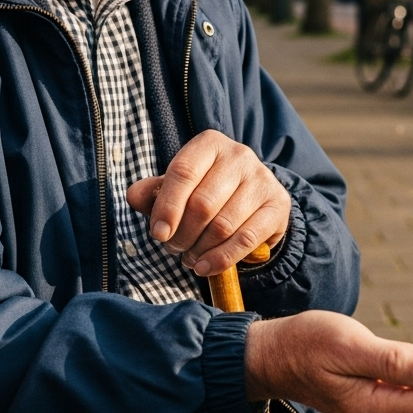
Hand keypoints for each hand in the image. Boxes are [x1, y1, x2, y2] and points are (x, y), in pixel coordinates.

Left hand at [126, 130, 290, 275]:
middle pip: (202, 203)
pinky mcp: (278, 204)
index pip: (183, 172)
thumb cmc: (205, 191)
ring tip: (190, 258)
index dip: (167, 207)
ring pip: (223, 224)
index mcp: (209, 144)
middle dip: (182, 234)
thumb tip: (134, 196)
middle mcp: (239, 155)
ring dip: (200, 250)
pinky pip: (246, 238)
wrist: (252, 200)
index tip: (157, 234)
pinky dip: (221, 259)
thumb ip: (154, 193)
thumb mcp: (178, 188)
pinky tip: (206, 268)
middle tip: (174, 248)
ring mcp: (262, 178)